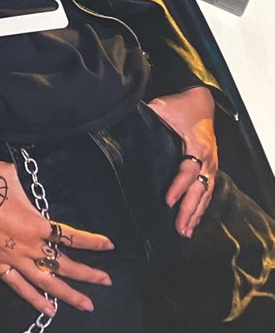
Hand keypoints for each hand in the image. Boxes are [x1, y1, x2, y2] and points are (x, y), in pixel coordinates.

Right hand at [0, 161, 113, 316]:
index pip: (71, 236)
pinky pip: (19, 287)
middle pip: (64, 265)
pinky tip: (49, 312)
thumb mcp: (7, 173)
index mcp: (36, 224)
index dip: (92, 242)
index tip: (109, 246)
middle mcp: (30, 246)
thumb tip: (25, 183)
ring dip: (69, 294)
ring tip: (87, 305)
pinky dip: (34, 300)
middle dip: (88, 274)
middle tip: (106, 281)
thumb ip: (24, 183)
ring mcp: (14, 259)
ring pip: (46, 282)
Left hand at [148, 85, 217, 237]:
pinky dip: (201, 206)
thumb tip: (120, 128)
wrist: (202, 100)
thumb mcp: (162, 108)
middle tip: (180, 228)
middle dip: (189, 210)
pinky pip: (207, 190)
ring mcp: (210, 164)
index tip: (167, 201)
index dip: (178, 187)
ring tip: (186, 231)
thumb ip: (146, 119)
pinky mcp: (210, 167)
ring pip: (205, 194)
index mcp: (196, 146)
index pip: (188, 171)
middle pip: (199, 189)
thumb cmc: (180, 106)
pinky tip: (193, 220)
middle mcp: (207, 159)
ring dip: (196, 213)